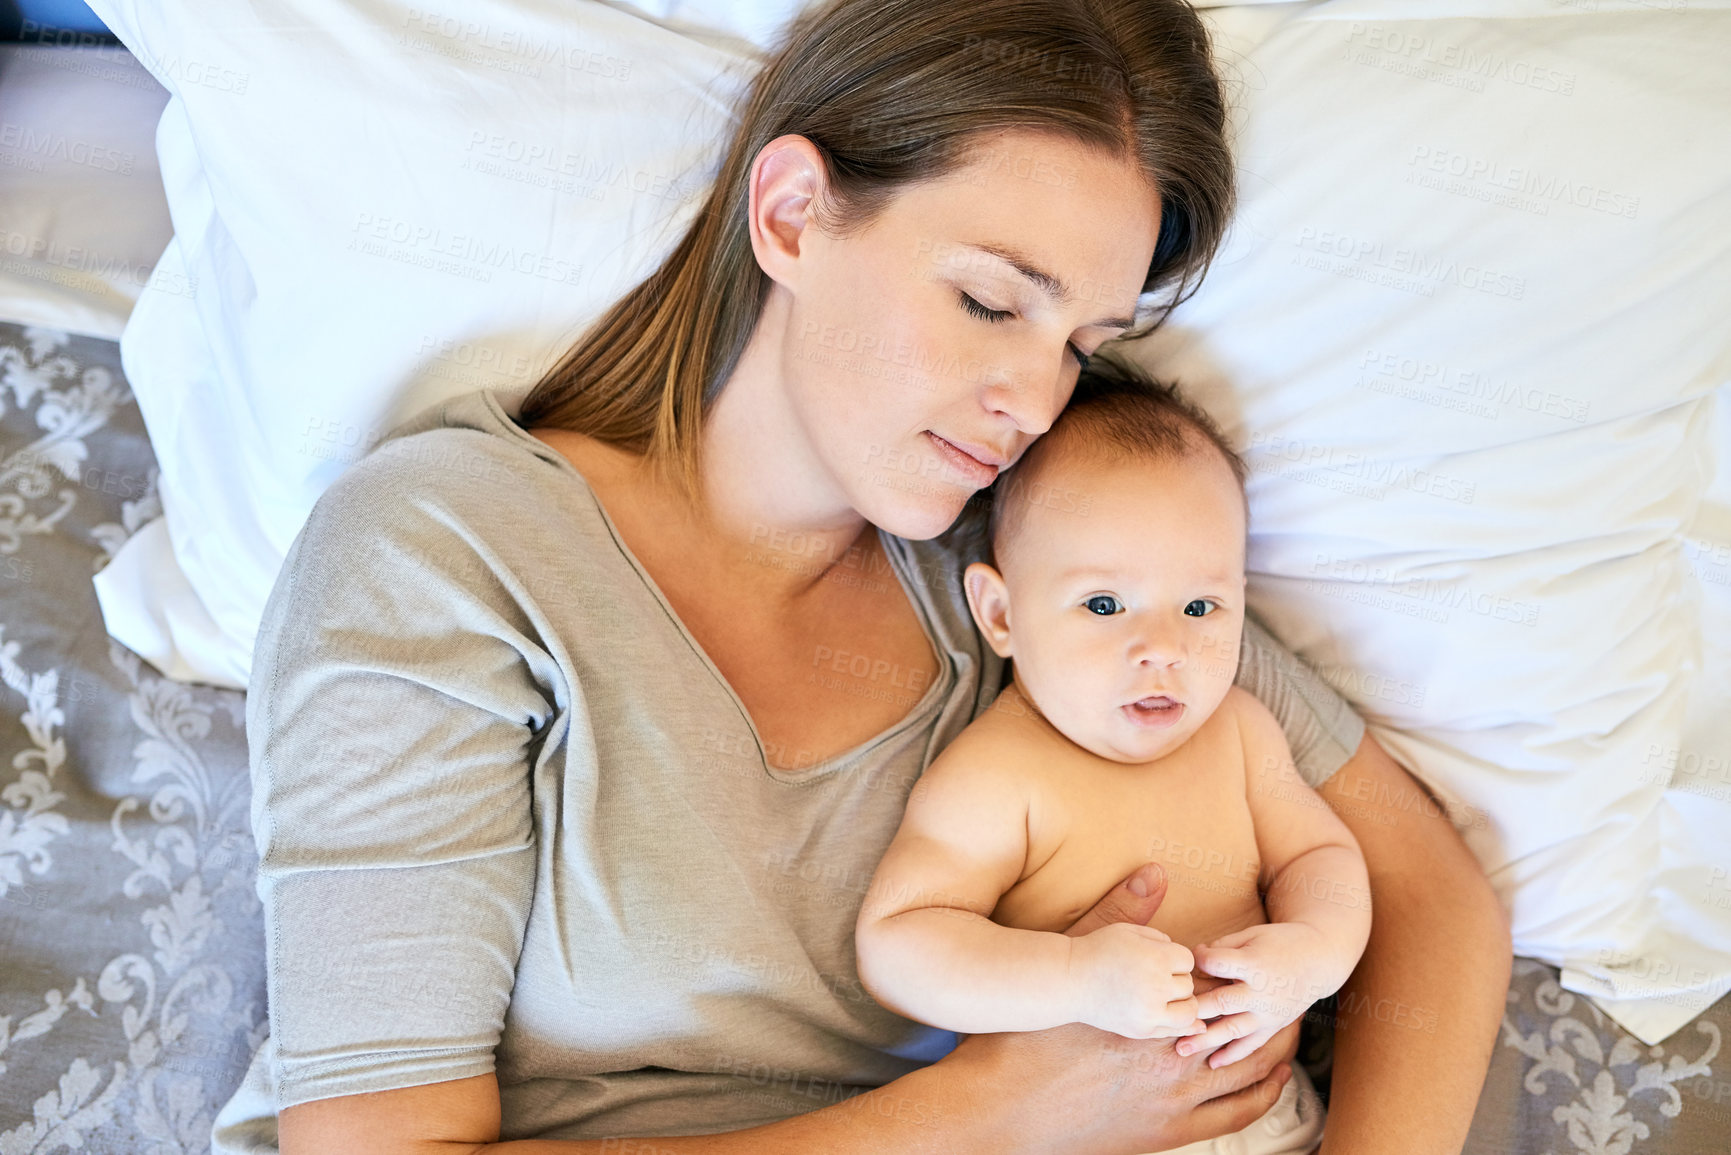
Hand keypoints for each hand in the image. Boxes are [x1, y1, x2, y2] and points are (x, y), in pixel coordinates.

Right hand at [944, 862, 1300, 1153]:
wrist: (1005, 1105)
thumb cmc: (1032, 1036)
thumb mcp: (1077, 964)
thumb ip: (1120, 914)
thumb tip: (1155, 870)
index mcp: (1152, 1008)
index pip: (1213, 983)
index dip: (1231, 972)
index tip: (1246, 962)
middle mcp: (1172, 1054)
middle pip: (1241, 1022)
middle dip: (1264, 1005)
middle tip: (1284, 990)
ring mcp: (1174, 1098)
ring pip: (1249, 1069)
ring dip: (1274, 1048)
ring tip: (1289, 1031)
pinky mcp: (1169, 1132)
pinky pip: (1236, 1113)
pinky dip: (1262, 1094)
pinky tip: (1273, 1081)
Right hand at [1068, 921, 1205, 1039]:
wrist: (1070, 980)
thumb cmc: (1098, 950)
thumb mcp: (1129, 931)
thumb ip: (1161, 939)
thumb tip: (1187, 960)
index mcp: (1156, 958)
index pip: (1188, 960)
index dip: (1175, 958)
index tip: (1156, 959)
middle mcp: (1157, 986)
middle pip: (1188, 985)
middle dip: (1175, 979)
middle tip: (1153, 977)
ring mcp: (1150, 1012)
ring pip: (1190, 1011)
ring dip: (1181, 1003)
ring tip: (1165, 997)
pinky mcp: (1142, 1030)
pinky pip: (1175, 1030)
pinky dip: (1180, 1023)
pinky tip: (1176, 1016)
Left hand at [1182, 921, 1333, 1068]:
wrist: (1319, 959)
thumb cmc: (1279, 942)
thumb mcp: (1252, 934)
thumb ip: (1223, 947)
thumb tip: (1193, 960)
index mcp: (1255, 964)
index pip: (1217, 964)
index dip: (1200, 960)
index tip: (1188, 959)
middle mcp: (1261, 992)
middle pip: (1221, 1003)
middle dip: (1192, 1012)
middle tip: (1165, 1020)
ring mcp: (1268, 1013)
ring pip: (1233, 1030)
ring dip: (1206, 1040)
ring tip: (1180, 1049)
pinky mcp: (1274, 1026)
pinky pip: (1252, 1045)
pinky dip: (1233, 1056)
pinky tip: (1213, 1063)